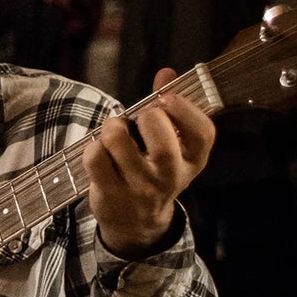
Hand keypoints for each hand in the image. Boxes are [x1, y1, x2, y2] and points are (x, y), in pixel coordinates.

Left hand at [83, 68, 216, 256]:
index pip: (203, 134)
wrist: (138, 223)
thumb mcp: (172, 146)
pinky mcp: (110, 194)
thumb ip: (169, 108)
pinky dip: (93, 146)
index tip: (167, 98)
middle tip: (140, 117)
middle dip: (147, 117)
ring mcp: (139, 188)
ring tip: (114, 129)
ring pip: (120, 144)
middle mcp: (170, 177)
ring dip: (113, 127)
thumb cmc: (155, 172)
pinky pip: (95, 158)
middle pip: (162, 142)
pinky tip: (100, 149)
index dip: (185, 110)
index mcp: (193, 161)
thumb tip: (166, 72)